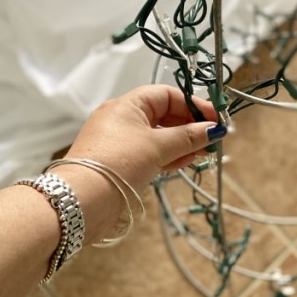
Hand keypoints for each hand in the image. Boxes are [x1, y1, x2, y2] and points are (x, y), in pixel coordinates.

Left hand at [65, 84, 225, 190]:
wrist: (81, 201)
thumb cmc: (119, 163)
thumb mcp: (158, 146)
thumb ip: (189, 137)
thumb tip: (214, 130)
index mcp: (127, 105)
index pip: (167, 95)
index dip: (193, 105)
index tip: (214, 119)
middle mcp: (122, 118)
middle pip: (164, 115)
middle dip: (190, 126)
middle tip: (212, 139)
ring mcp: (120, 141)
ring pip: (159, 136)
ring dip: (182, 143)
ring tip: (202, 153)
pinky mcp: (120, 162)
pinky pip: (150, 152)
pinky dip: (168, 156)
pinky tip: (184, 163)